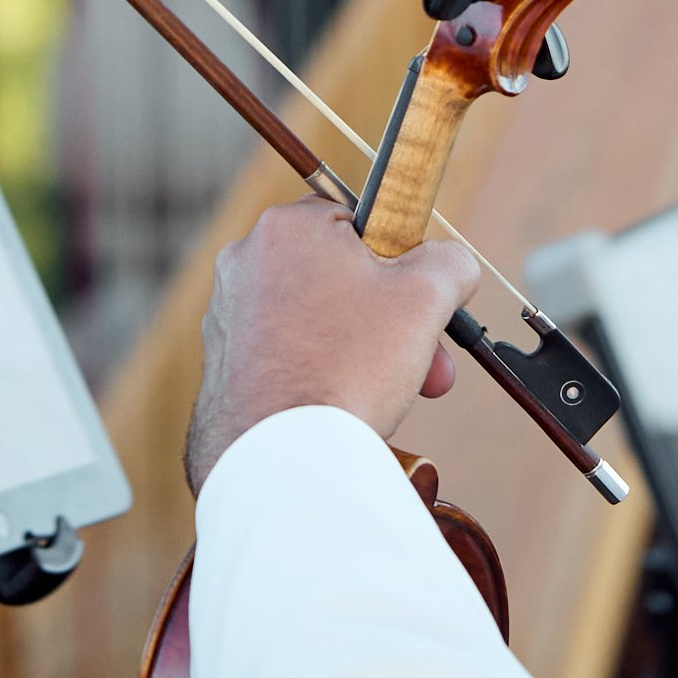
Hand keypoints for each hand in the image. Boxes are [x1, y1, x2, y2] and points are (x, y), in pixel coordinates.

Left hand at [184, 199, 479, 494]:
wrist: (287, 456)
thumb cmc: (350, 366)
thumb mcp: (426, 296)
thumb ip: (449, 261)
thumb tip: (452, 262)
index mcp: (287, 227)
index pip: (357, 221)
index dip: (400, 262)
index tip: (421, 301)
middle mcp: (246, 262)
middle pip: (339, 277)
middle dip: (391, 319)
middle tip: (428, 362)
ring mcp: (229, 315)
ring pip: (316, 320)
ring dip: (362, 351)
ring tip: (393, 394)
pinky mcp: (224, 365)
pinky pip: (289, 357)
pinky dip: (321, 375)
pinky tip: (345, 408)